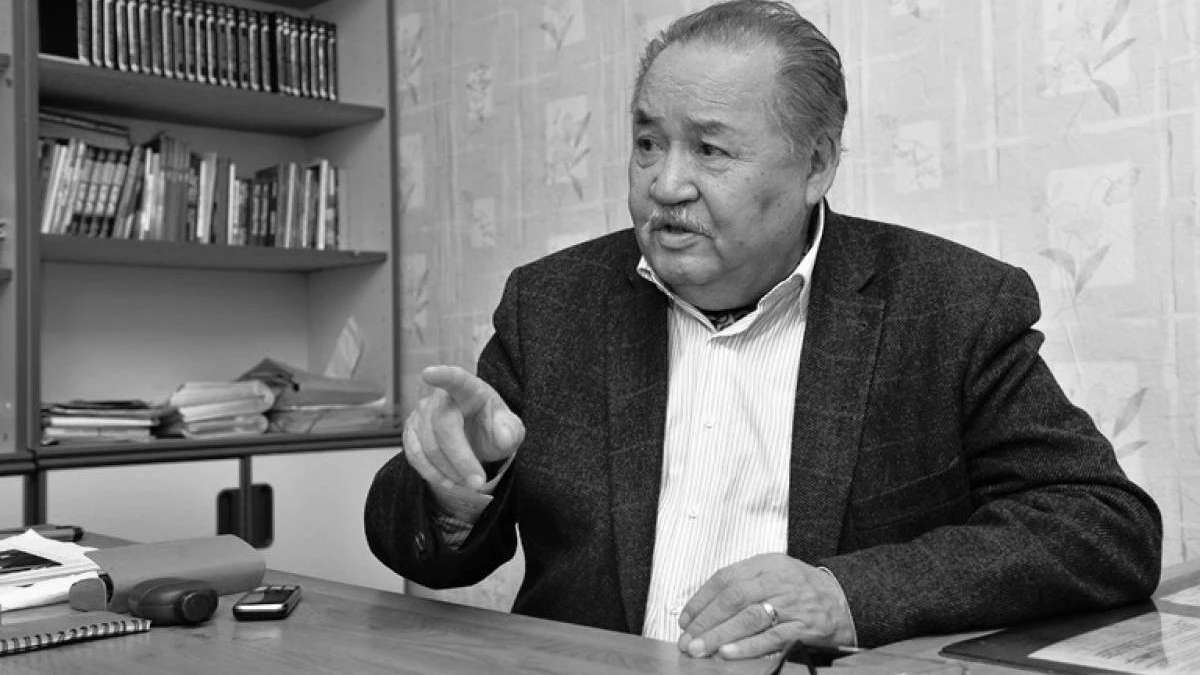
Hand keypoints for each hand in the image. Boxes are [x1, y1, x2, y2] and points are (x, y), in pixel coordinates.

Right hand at [402, 365, 524, 492]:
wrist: (476, 440)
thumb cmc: (492, 429)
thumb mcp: (509, 430)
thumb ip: (510, 432)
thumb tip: (503, 436)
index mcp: (469, 389)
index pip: (455, 379)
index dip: (442, 376)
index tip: (429, 373)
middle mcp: (441, 398)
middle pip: (443, 426)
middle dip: (461, 458)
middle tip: (479, 482)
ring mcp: (422, 414)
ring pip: (428, 446)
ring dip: (450, 471)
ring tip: (470, 484)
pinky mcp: (411, 433)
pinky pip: (416, 457)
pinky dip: (434, 475)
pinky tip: (451, 483)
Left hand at [677, 553, 852, 659]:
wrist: (846, 599)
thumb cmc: (803, 589)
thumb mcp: (775, 573)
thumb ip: (744, 584)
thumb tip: (705, 609)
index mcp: (767, 564)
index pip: (726, 578)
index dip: (702, 599)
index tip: (685, 618)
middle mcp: (778, 581)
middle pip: (734, 598)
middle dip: (706, 621)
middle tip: (687, 639)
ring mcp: (791, 604)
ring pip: (749, 617)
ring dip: (720, 635)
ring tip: (701, 649)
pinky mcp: (803, 627)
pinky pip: (772, 637)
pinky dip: (748, 646)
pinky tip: (729, 653)